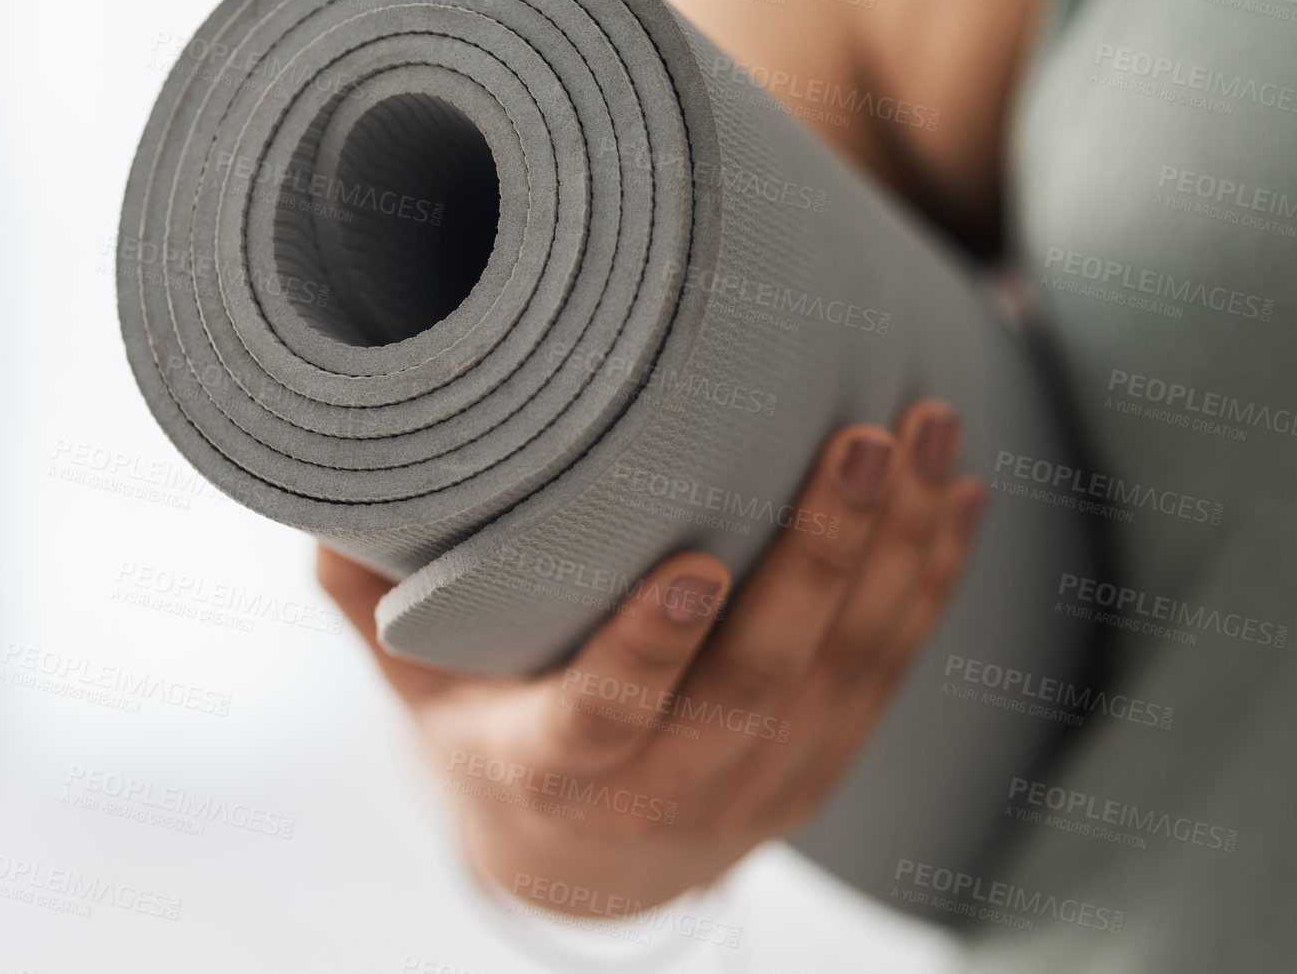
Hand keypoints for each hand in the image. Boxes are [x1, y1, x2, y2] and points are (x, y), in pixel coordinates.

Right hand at [317, 398, 986, 914]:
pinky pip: (890, 675)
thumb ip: (372, 593)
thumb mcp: (411, 685)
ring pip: (847, 674)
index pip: (605, 717)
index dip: (647, 650)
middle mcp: (668, 790)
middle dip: (821, 561)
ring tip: (928, 430)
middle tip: (860, 445)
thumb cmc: (484, 740)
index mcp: (550, 769)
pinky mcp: (821, 764)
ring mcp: (762, 784)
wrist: (580, 867)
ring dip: (897, 552)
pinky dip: (930, 583)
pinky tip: (962, 494)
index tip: (691, 566)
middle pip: (762, 684)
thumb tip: (334, 481)